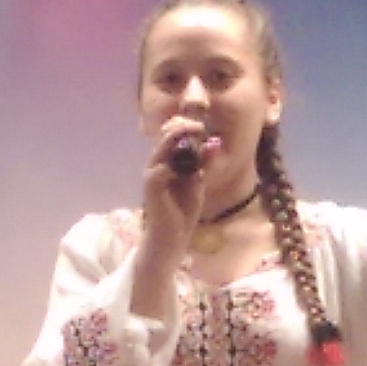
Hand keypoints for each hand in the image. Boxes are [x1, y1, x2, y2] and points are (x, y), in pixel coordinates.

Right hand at [132, 118, 222, 315]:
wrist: (171, 239)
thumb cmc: (183, 213)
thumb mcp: (198, 184)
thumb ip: (204, 164)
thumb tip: (215, 142)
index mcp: (167, 162)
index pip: (173, 135)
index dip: (187, 127)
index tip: (204, 128)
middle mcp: (157, 164)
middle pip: (166, 135)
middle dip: (184, 127)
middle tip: (201, 127)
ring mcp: (152, 174)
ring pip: (162, 147)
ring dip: (180, 138)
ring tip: (197, 135)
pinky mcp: (151, 186)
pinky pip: (160, 168)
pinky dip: (175, 163)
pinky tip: (191, 166)